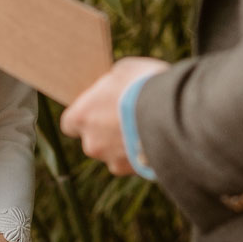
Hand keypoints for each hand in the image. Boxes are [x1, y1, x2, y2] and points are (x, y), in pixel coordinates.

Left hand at [60, 56, 168, 174]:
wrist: (172, 113)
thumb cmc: (143, 84)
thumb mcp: (124, 70)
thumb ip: (111, 83)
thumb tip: (114, 86)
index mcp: (81, 117)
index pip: (70, 123)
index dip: (85, 116)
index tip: (99, 108)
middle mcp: (91, 143)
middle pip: (94, 140)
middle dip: (107, 131)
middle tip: (128, 115)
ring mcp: (113, 160)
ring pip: (115, 154)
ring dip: (126, 144)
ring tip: (147, 127)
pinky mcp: (135, 171)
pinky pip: (135, 163)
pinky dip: (143, 154)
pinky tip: (157, 139)